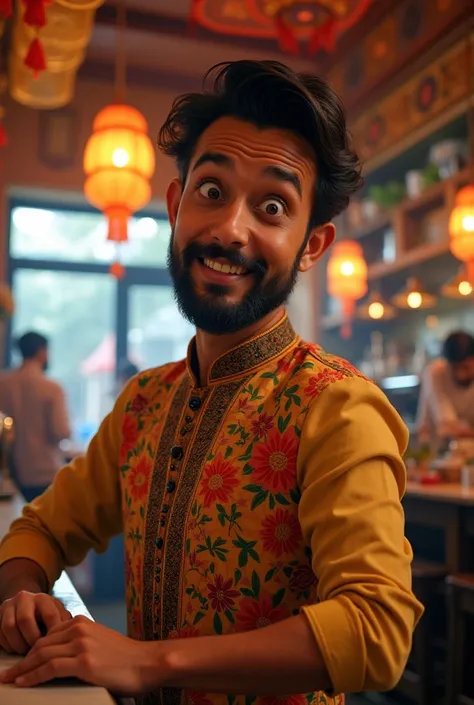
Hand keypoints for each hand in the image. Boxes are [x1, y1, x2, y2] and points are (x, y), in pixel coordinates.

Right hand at [0, 591, 71, 654]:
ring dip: (18, 644)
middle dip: (31, 640)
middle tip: (39, 654)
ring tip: (28, 654)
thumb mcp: (59, 616)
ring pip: (9, 627)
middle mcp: (24, 598)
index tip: (56, 648)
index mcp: (43, 598)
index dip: (52, 635)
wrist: (26, 606)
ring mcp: (8, 606)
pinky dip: (8, 645)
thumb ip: (66, 625)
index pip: (49, 615)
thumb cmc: (47, 617)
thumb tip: (73, 640)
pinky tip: (17, 650)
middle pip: (25, 620)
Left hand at [0, 616, 160, 694]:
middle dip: (21, 660)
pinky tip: (23, 682)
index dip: (30, 650)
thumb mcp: (99, 641)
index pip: (46, 635)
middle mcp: (79, 628)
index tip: (19, 662)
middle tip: (7, 673)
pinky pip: (50, 668)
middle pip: (40, 644)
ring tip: (10, 680)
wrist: (147, 662)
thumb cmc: (126, 658)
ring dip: (22, 670)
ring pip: (41, 656)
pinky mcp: (84, 662)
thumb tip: (57, 656)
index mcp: (81, 621)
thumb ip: (79, 642)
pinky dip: (33, 676)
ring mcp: (81, 644)